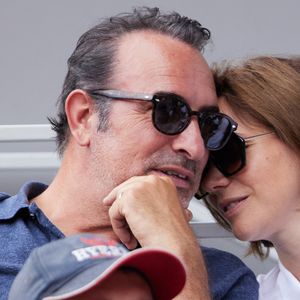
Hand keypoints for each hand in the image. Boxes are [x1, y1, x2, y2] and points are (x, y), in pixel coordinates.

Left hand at [103, 175, 209, 298]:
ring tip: (130, 237)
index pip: (139, 183)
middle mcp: (152, 181)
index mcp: (163, 182)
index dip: (129, 193)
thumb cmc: (174, 234)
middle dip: (117, 200)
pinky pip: (114, 213)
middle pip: (125, 187)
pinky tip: (129, 240)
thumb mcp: (168, 210)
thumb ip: (154, 202)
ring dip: (121, 221)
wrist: (175, 243)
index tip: (122, 201)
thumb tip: (138, 205)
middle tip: (109, 206)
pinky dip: (119, 229)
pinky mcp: (128, 199)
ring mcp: (140, 188)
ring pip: (118, 202)